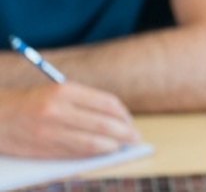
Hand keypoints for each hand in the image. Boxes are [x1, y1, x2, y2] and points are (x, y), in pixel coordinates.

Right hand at [0, 83, 138, 157]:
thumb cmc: (30, 103)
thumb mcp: (56, 93)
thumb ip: (84, 103)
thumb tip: (116, 119)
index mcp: (64, 92)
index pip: (107, 104)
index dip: (124, 115)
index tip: (131, 122)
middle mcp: (58, 111)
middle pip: (104, 124)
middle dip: (125, 133)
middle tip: (136, 138)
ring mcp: (50, 132)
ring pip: (92, 142)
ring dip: (112, 147)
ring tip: (122, 147)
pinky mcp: (42, 149)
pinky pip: (75, 153)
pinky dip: (93, 154)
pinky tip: (102, 153)